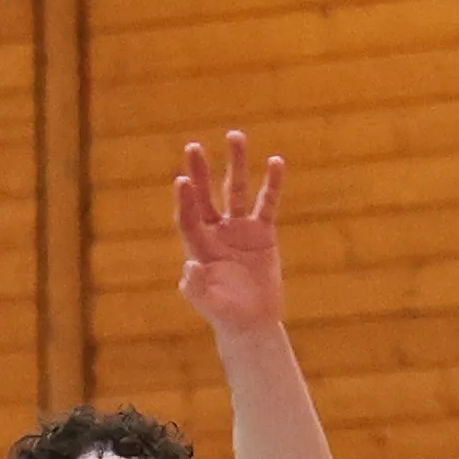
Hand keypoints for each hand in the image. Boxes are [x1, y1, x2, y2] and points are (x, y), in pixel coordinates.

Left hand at [172, 132, 288, 336]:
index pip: (188, 217)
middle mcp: (215, 231)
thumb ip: (197, 288)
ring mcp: (239, 229)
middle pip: (205, 195)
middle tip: (192, 148)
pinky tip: (276, 162)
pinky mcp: (262, 232)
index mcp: (199, 246)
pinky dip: (272, 184)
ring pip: (235, 190)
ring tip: (235, 136)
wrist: (252, 322)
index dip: (185, 200)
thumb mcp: (209, 304)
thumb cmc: (226, 314)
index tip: (182, 180)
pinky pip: (267, 203)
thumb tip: (190, 266)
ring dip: (235, 164)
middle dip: (199, 172)